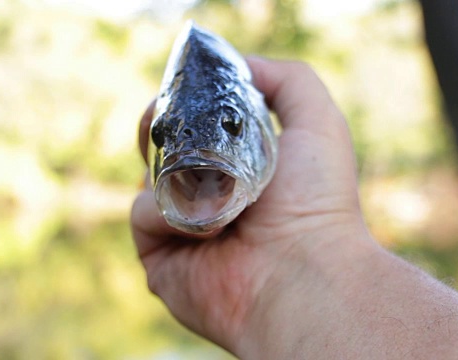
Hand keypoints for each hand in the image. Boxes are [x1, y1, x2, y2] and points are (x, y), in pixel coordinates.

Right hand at [131, 57, 373, 354]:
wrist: (303, 271)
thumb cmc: (315, 200)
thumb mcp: (317, 122)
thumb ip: (288, 80)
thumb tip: (243, 65)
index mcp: (236, 172)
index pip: (193, 133)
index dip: (182, 110)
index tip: (180, 95)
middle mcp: (206, 201)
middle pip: (161, 153)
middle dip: (158, 130)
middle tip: (164, 124)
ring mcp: (181, 231)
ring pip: (145, 180)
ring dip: (169, 173)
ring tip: (207, 187)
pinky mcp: (160, 258)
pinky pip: (140, 215)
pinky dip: (163, 210)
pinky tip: (202, 225)